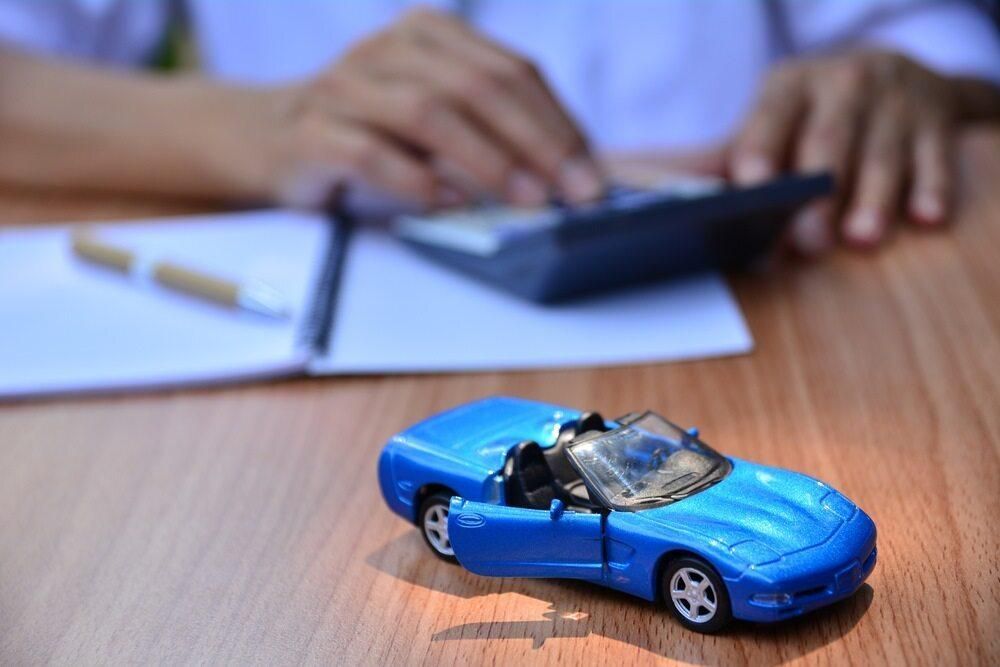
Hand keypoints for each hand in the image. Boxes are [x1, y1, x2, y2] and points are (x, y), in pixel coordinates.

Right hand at [259, 8, 602, 208]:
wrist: (268, 137)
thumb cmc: (372, 131)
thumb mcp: (435, 114)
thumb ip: (490, 127)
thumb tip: (567, 174)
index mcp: (429, 33)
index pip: (510, 71)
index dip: (557, 122)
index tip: (590, 174)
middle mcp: (387, 49)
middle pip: (477, 87)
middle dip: (534, 142)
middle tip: (571, 192)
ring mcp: (345, 87)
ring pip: (427, 113)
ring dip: (486, 160)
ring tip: (524, 199)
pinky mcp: (311, 133)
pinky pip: (368, 152)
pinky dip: (414, 179)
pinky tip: (448, 202)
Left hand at [730, 51, 996, 253]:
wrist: (890, 76)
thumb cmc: (811, 117)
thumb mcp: (772, 121)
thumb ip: (727, 158)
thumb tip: (664, 189)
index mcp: (789, 86)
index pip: (770, 120)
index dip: (761, 153)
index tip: (752, 188)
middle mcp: (843, 84)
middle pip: (827, 142)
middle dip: (817, 193)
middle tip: (808, 241)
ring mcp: (894, 101)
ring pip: (882, 155)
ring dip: (872, 200)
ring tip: (861, 239)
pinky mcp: (937, 122)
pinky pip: (937, 159)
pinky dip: (932, 189)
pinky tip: (925, 217)